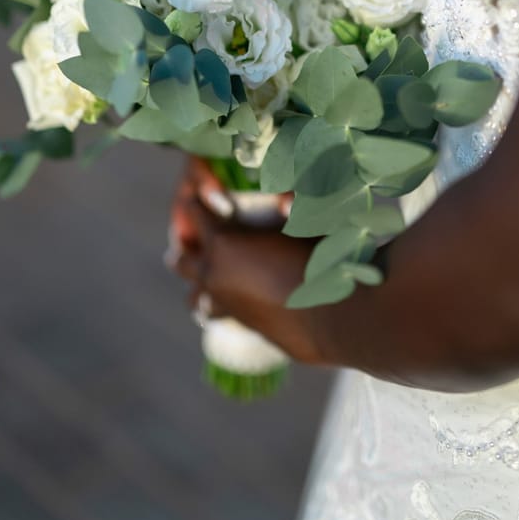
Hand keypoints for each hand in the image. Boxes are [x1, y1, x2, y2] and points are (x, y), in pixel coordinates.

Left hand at [168, 160, 322, 365]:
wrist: (336, 317)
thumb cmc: (321, 259)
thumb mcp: (305, 219)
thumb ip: (292, 203)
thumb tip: (284, 196)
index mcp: (223, 242)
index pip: (195, 213)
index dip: (200, 200)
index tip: (208, 193)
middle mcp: (215, 275)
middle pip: (181, 260)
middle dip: (189, 245)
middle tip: (201, 236)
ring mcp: (226, 305)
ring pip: (194, 297)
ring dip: (200, 282)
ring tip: (213, 273)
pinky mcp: (242, 326)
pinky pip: (217, 314)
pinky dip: (220, 304)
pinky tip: (236, 297)